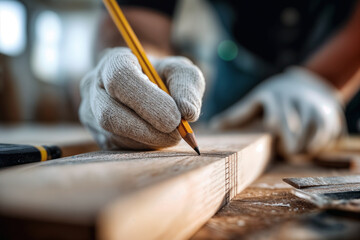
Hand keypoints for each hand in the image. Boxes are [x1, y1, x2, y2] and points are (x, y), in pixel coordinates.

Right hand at [79, 47, 204, 149]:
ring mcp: (91, 112)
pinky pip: (117, 147)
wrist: (148, 86)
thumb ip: (187, 85)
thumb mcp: (180, 71)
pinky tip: (158, 138)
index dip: (147, 101)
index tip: (175, 118)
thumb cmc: (164, 76)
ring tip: (172, 135)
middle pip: (109, 113)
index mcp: (113, 61)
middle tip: (176, 135)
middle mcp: (94, 86)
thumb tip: (188, 113)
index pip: (120, 78)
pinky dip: (143, 147)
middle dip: (147, 129)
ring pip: (114, 134)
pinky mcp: (97, 134)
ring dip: (148, 140)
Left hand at [210, 67, 345, 154]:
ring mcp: (310, 105)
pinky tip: (309, 149)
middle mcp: (291, 99)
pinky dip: (317, 143)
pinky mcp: (326, 113)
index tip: (269, 142)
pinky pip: (324, 132)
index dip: (270, 129)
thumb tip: (213, 125)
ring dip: (304, 145)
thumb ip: (237, 115)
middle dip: (289, 143)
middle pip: (290, 126)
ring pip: (309, 130)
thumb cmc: (274, 98)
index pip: (270, 117)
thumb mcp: (256, 102)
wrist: (306, 83)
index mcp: (271, 97)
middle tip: (287, 152)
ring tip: (296, 152)